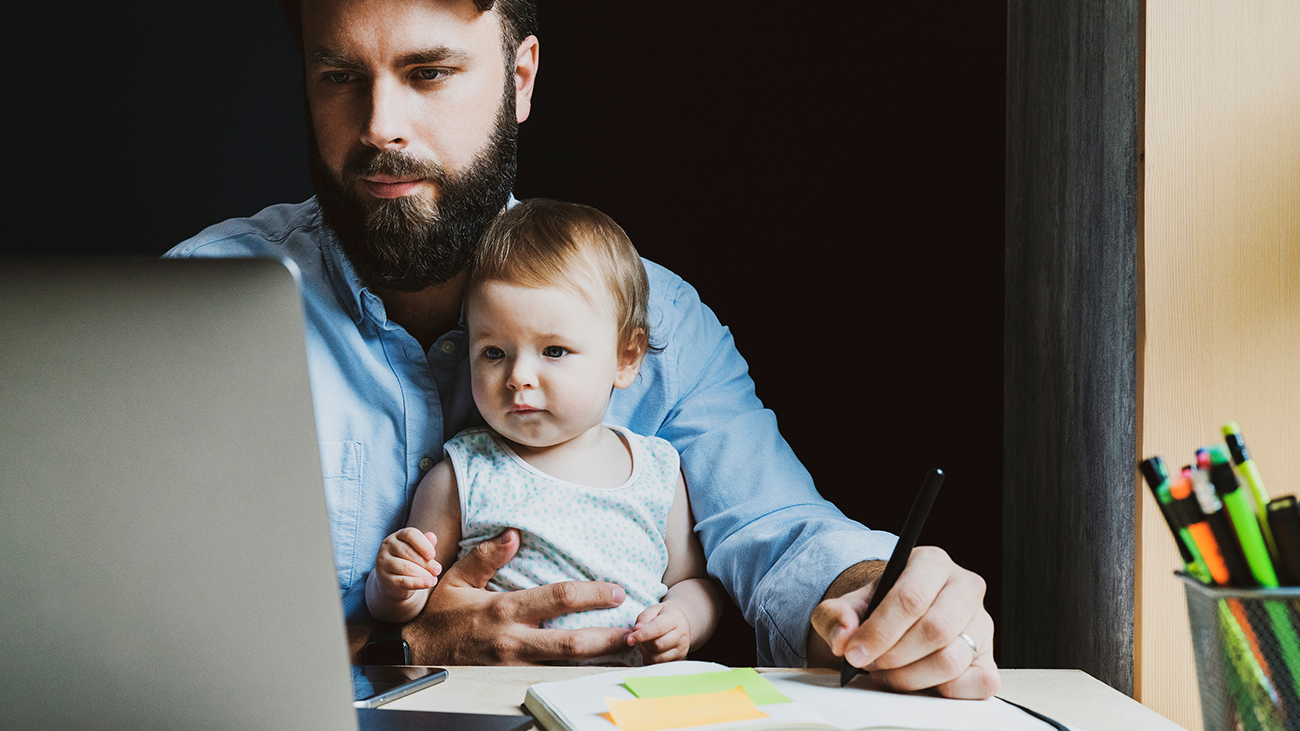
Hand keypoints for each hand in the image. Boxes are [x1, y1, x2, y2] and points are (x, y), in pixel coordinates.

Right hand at [374, 528, 441, 600]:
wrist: (394, 581)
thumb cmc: (410, 560)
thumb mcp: (418, 550)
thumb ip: (426, 543)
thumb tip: (433, 536)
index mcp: (397, 536)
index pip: (410, 534)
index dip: (423, 544)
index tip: (433, 555)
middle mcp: (388, 547)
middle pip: (408, 552)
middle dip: (425, 562)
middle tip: (437, 570)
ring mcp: (383, 563)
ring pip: (405, 567)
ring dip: (423, 573)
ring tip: (434, 578)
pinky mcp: (385, 579)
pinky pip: (402, 581)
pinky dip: (417, 583)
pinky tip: (428, 584)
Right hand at [403, 528, 629, 663]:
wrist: (412, 655)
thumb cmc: (438, 615)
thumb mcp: (457, 579)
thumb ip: (487, 556)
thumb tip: (514, 534)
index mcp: (505, 609)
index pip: (558, 598)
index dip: (592, 594)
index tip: (617, 591)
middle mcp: (514, 640)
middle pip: (573, 641)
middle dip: (609, 636)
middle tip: (637, 629)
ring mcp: (514, 665)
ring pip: (567, 665)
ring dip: (599, 658)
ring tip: (627, 650)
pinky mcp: (512, 680)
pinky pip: (552, 676)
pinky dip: (577, 672)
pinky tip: (597, 667)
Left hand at [626, 603, 690, 663]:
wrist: (682, 624)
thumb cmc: (664, 616)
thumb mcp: (653, 610)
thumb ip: (644, 618)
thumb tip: (637, 630)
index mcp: (674, 618)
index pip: (658, 628)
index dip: (642, 635)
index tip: (629, 639)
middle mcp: (681, 634)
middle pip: (657, 645)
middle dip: (644, 644)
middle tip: (641, 639)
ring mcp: (682, 649)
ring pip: (657, 658)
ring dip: (646, 653)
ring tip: (646, 645)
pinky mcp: (679, 659)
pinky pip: (659, 665)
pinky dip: (650, 660)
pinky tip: (651, 651)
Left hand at [809, 547, 999, 698]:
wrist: (898, 619)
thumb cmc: (879, 609)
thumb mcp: (848, 605)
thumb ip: (836, 616)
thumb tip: (844, 636)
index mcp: (931, 563)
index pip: (911, 598)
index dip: (880, 631)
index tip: (855, 653)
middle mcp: (964, 588)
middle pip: (935, 630)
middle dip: (894, 656)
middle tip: (871, 664)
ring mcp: (982, 624)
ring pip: (951, 660)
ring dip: (910, 676)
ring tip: (887, 672)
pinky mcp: (989, 658)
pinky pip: (979, 683)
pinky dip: (945, 690)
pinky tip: (919, 681)